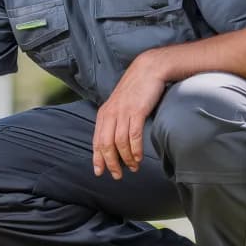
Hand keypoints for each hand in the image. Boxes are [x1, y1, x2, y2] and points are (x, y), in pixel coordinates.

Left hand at [93, 55, 167, 178]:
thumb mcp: (120, 104)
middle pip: (105, 145)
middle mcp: (110, 114)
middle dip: (110, 163)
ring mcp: (122, 112)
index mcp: (104, 113)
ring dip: (126, 159)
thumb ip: (115, 119)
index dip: (97, 158)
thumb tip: (115, 140)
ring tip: (133, 168)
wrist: (148, 69)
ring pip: (119, 143)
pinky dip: (135, 149)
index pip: (97, 140)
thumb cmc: (136, 89)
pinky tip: (138, 158)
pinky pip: (133, 135)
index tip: (99, 172)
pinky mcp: (136, 111)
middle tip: (117, 175)